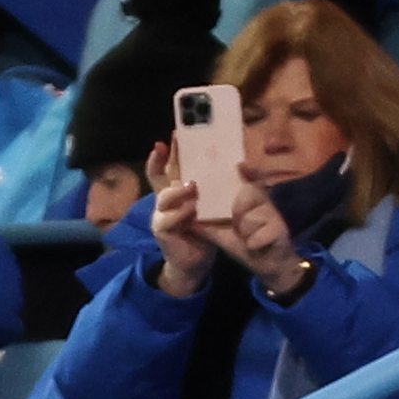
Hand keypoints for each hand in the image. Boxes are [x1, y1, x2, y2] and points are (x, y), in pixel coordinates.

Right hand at [147, 140, 215, 297]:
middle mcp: (165, 200)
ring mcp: (160, 214)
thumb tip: (239, 164)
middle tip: (175, 148)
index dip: (166, 152)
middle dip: (165, 161)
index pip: (167, 167)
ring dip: (179, 190)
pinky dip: (181, 213)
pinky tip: (192, 210)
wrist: (196, 263)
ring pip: (164, 196)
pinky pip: (168, 218)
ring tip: (194, 187)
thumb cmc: (205, 231)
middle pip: (160, 176)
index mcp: (176, 191)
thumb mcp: (212, 205)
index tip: (172, 135)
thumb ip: (216, 188)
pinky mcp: (161, 230)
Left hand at [208, 175, 304, 295]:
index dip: (249, 171)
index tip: (241, 165)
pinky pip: (257, 235)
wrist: (270, 267)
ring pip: (250, 218)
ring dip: (246, 233)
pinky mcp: (280, 230)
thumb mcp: (225, 236)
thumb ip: (210, 227)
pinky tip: (256, 246)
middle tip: (240, 227)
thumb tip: (190, 221)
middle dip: (238, 213)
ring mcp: (274, 215)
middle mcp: (265, 202)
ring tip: (250, 239)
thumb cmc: (248, 246)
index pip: (252, 179)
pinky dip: (253, 243)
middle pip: (246, 195)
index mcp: (252, 199)